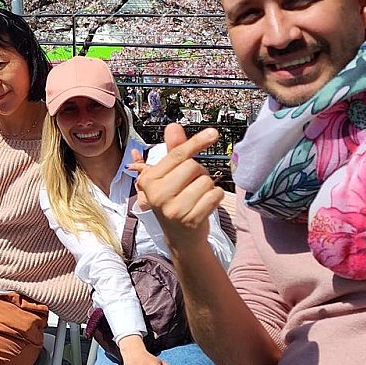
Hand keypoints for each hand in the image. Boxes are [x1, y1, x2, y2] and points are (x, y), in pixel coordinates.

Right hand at [135, 124, 223, 250]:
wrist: (181, 238)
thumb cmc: (176, 201)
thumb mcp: (170, 176)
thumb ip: (174, 151)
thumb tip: (173, 126)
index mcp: (150, 180)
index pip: (177, 155)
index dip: (196, 142)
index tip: (213, 133)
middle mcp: (157, 194)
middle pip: (193, 166)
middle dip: (199, 173)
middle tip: (192, 186)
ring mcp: (173, 209)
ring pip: (206, 181)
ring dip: (208, 187)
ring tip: (197, 197)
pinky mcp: (190, 219)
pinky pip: (215, 195)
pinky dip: (215, 197)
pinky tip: (205, 205)